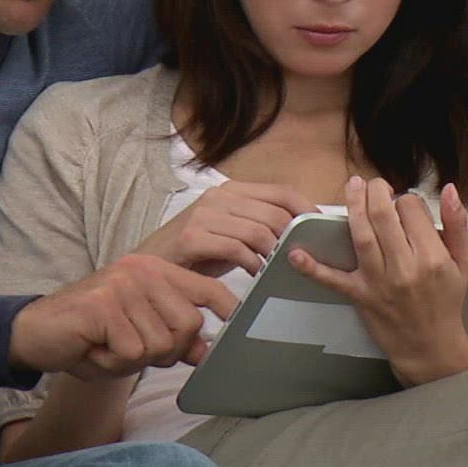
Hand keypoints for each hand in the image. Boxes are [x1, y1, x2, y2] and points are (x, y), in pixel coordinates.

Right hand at [8, 254, 238, 379]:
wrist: (36, 332)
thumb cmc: (91, 335)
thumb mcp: (138, 336)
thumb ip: (172, 338)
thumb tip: (206, 350)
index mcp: (157, 272)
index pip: (208, 290)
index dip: (230, 309)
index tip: (244, 322)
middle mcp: (143, 271)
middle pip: (188, 325)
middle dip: (165, 352)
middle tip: (130, 348)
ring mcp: (123, 285)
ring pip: (161, 343)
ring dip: (134, 359)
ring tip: (108, 346)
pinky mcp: (103, 305)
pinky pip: (132, 352)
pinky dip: (113, 362)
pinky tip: (94, 349)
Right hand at [132, 181, 316, 275]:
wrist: (146, 265)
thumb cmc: (193, 254)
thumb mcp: (229, 234)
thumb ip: (257, 227)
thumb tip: (299, 234)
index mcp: (230, 191)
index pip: (282, 192)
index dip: (306, 210)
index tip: (320, 231)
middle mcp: (218, 197)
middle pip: (275, 213)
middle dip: (293, 238)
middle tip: (300, 259)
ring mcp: (203, 215)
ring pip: (258, 231)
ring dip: (273, 255)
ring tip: (276, 271)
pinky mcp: (192, 237)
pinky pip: (236, 249)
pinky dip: (252, 264)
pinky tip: (254, 276)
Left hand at [288, 178, 467, 386]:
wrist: (431, 346)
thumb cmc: (446, 301)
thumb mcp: (463, 262)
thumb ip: (457, 224)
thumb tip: (448, 190)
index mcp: (432, 257)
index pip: (412, 210)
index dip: (407, 200)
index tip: (406, 205)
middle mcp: (405, 268)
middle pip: (384, 216)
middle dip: (376, 192)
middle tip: (374, 184)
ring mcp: (379, 282)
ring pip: (361, 236)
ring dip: (353, 207)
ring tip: (353, 187)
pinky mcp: (360, 296)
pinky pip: (333, 280)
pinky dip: (313, 268)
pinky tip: (295, 253)